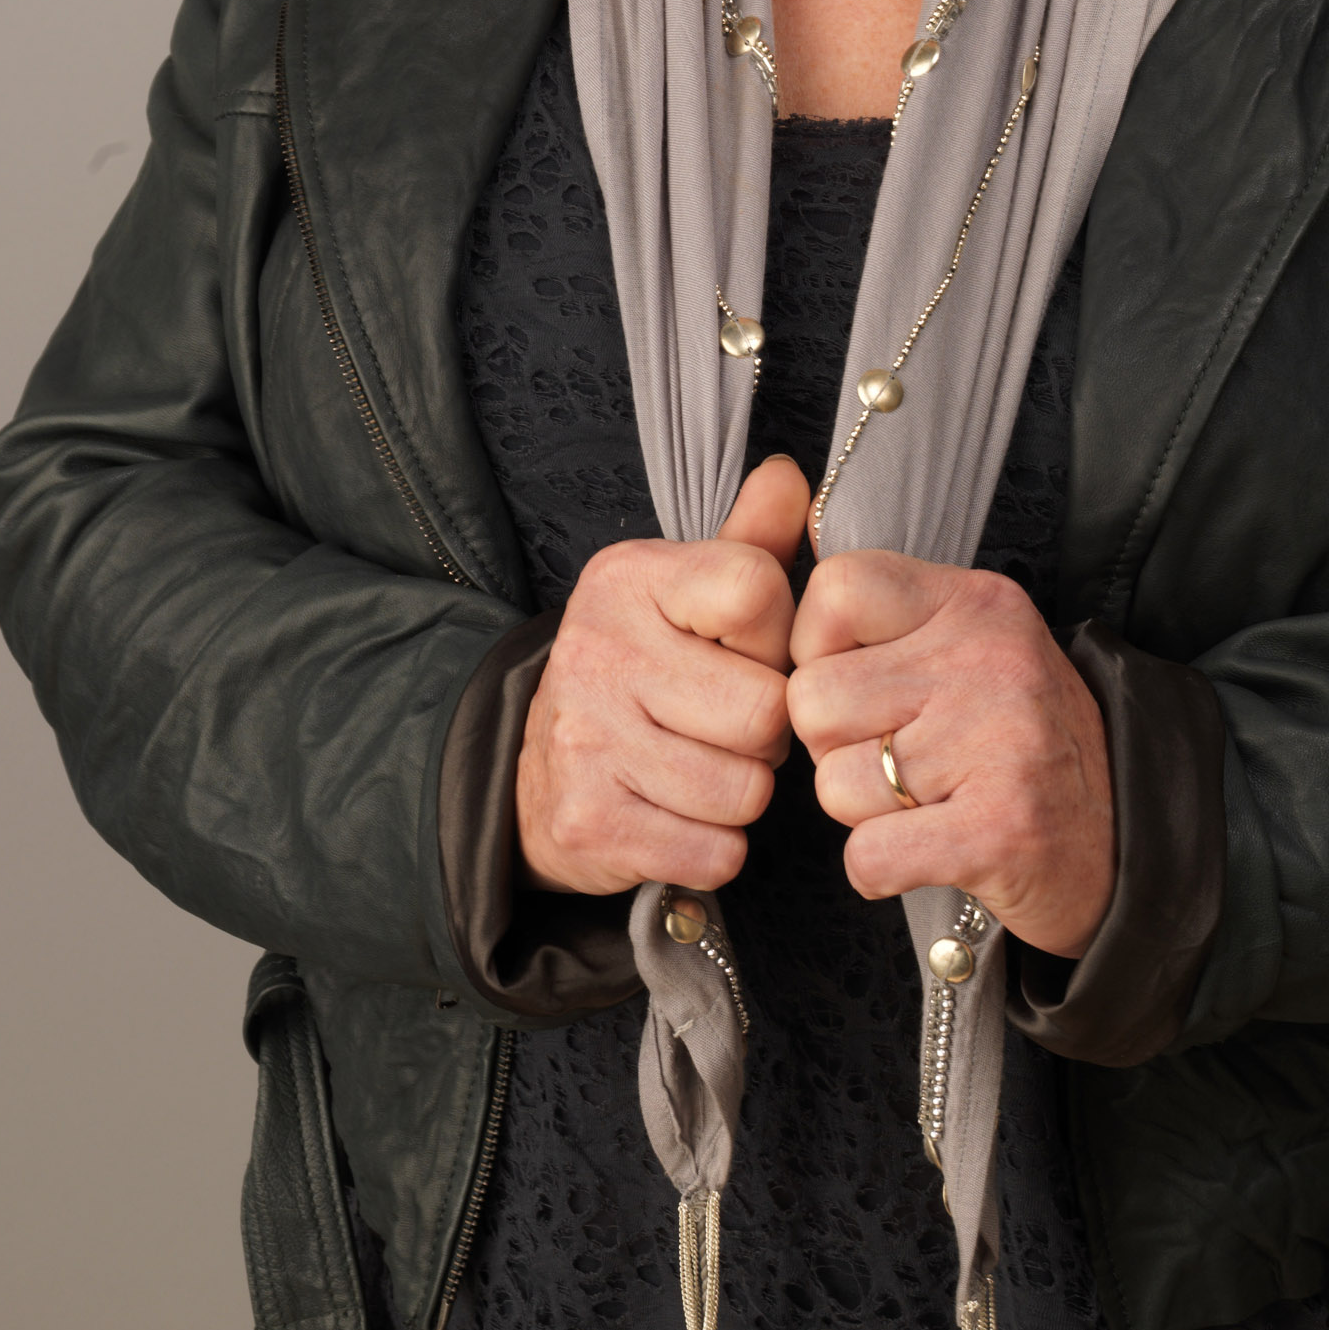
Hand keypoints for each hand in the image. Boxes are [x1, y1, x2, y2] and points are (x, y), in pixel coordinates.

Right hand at [515, 455, 808, 895]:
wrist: (536, 768)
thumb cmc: (643, 668)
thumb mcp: (686, 591)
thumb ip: (750, 538)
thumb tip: (792, 476)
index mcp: (632, 578)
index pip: (758, 590)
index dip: (778, 636)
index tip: (751, 651)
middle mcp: (601, 649)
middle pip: (766, 710)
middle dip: (770, 731)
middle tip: (736, 726)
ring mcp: (588, 739)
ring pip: (746, 790)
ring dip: (745, 792)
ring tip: (711, 767)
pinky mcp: (589, 823)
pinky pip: (714, 853)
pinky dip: (716, 847)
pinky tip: (686, 817)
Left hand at [788, 554, 1114, 959]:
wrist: (1128, 838)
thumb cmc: (1020, 741)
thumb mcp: (973, 646)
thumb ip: (890, 625)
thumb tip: (774, 625)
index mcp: (976, 602)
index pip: (836, 588)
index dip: (816, 647)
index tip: (854, 685)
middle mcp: (989, 658)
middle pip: (813, 698)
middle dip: (833, 745)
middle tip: (895, 760)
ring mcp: (1000, 742)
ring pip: (832, 784)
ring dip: (864, 812)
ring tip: (929, 803)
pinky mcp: (1001, 830)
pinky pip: (866, 856)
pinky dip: (880, 871)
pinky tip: (927, 852)